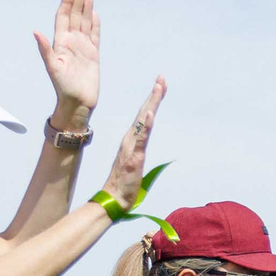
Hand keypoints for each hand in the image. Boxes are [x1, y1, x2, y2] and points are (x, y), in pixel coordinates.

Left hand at [34, 0, 100, 124]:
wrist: (77, 102)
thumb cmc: (63, 87)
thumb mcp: (53, 67)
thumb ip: (45, 49)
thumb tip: (36, 32)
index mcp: (61, 42)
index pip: (63, 17)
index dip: (67, 3)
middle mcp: (71, 41)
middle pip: (74, 15)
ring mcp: (83, 47)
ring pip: (85, 22)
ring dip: (86, 7)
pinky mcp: (93, 54)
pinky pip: (95, 35)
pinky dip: (95, 24)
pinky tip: (95, 14)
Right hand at [95, 77, 166, 208]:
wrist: (114, 198)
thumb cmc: (125, 183)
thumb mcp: (135, 163)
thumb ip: (137, 152)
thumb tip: (140, 147)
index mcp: (132, 140)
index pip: (145, 116)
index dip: (152, 100)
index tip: (160, 85)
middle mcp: (131, 139)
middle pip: (145, 112)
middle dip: (154, 94)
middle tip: (161, 77)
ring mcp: (132, 146)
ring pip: (144, 120)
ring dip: (152, 103)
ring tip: (159, 87)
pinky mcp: (134, 156)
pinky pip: (141, 138)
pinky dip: (147, 125)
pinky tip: (151, 113)